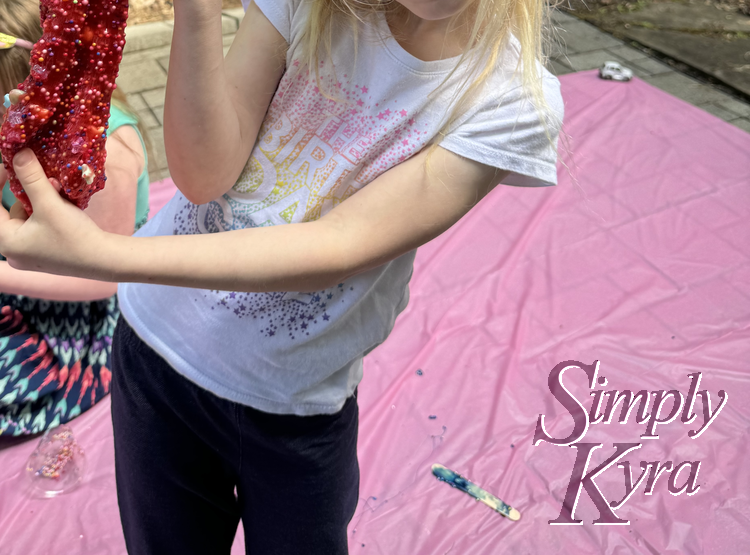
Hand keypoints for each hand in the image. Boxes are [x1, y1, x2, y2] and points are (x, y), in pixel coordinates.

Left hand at [0, 149, 107, 278]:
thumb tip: (18, 154)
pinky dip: (48, 217)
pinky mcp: (45, 257)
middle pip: (13, 213)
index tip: (8, 168)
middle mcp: (13, 253)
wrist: (104, 260)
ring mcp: (30, 257)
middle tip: (48, 185)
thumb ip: (31, 178)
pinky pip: (39, 230)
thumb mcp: (50, 204)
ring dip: (42, 205)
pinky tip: (65, 213)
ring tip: (61, 201)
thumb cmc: (74, 236)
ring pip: (28, 220)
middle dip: (29, 196)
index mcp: (7, 242)